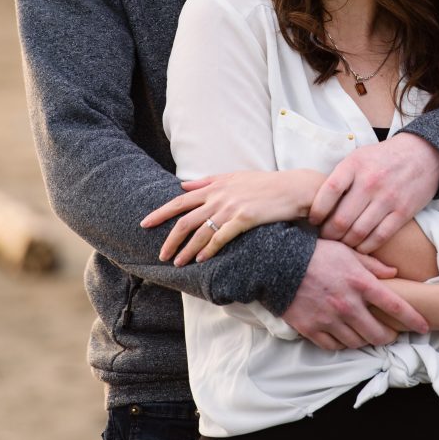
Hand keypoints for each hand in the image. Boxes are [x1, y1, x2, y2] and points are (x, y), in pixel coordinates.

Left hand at [140, 169, 322, 264]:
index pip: (180, 200)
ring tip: (178, 263)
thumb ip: (208, 181)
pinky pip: (220, 237)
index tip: (145, 224)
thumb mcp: (235, 176)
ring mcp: (231, 207)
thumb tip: (183, 184)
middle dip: (170, 239)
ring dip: (187, 249)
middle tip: (161, 254)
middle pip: (186, 219)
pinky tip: (201, 260)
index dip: (161, 213)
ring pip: (200, 231)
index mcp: (215, 186)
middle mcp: (219, 196)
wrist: (293, 187)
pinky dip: (208, 249)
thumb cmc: (265, 183)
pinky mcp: (244, 218)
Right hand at [281, 239, 428, 350]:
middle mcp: (348, 305)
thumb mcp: (348, 251)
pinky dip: (342, 344)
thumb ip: (372, 265)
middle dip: (388, 337)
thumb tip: (393, 273)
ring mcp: (330, 319)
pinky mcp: (312, 329)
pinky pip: (334, 346)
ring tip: (366, 333)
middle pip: (378, 334)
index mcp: (360, 283)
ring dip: (365, 340)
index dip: (414, 319)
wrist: (279, 263)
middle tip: (390, 334)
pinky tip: (344, 336)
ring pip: (357, 343)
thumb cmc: (316, 253)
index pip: (396, 306)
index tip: (425, 327)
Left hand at [308, 134, 438, 252]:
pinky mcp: (403, 212)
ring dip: (345, 243)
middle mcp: (370, 182)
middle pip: (341, 218)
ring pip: (358, 232)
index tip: (313, 219)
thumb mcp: (359, 157)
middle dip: (328, 234)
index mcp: (355, 165)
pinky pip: (379, 237)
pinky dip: (365, 247)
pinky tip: (359, 246)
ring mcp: (387, 198)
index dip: (317, 210)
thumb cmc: (383, 158)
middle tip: (325, 237)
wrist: (422, 154)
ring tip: (340, 243)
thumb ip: (341, 176)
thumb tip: (317, 201)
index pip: (329, 191)